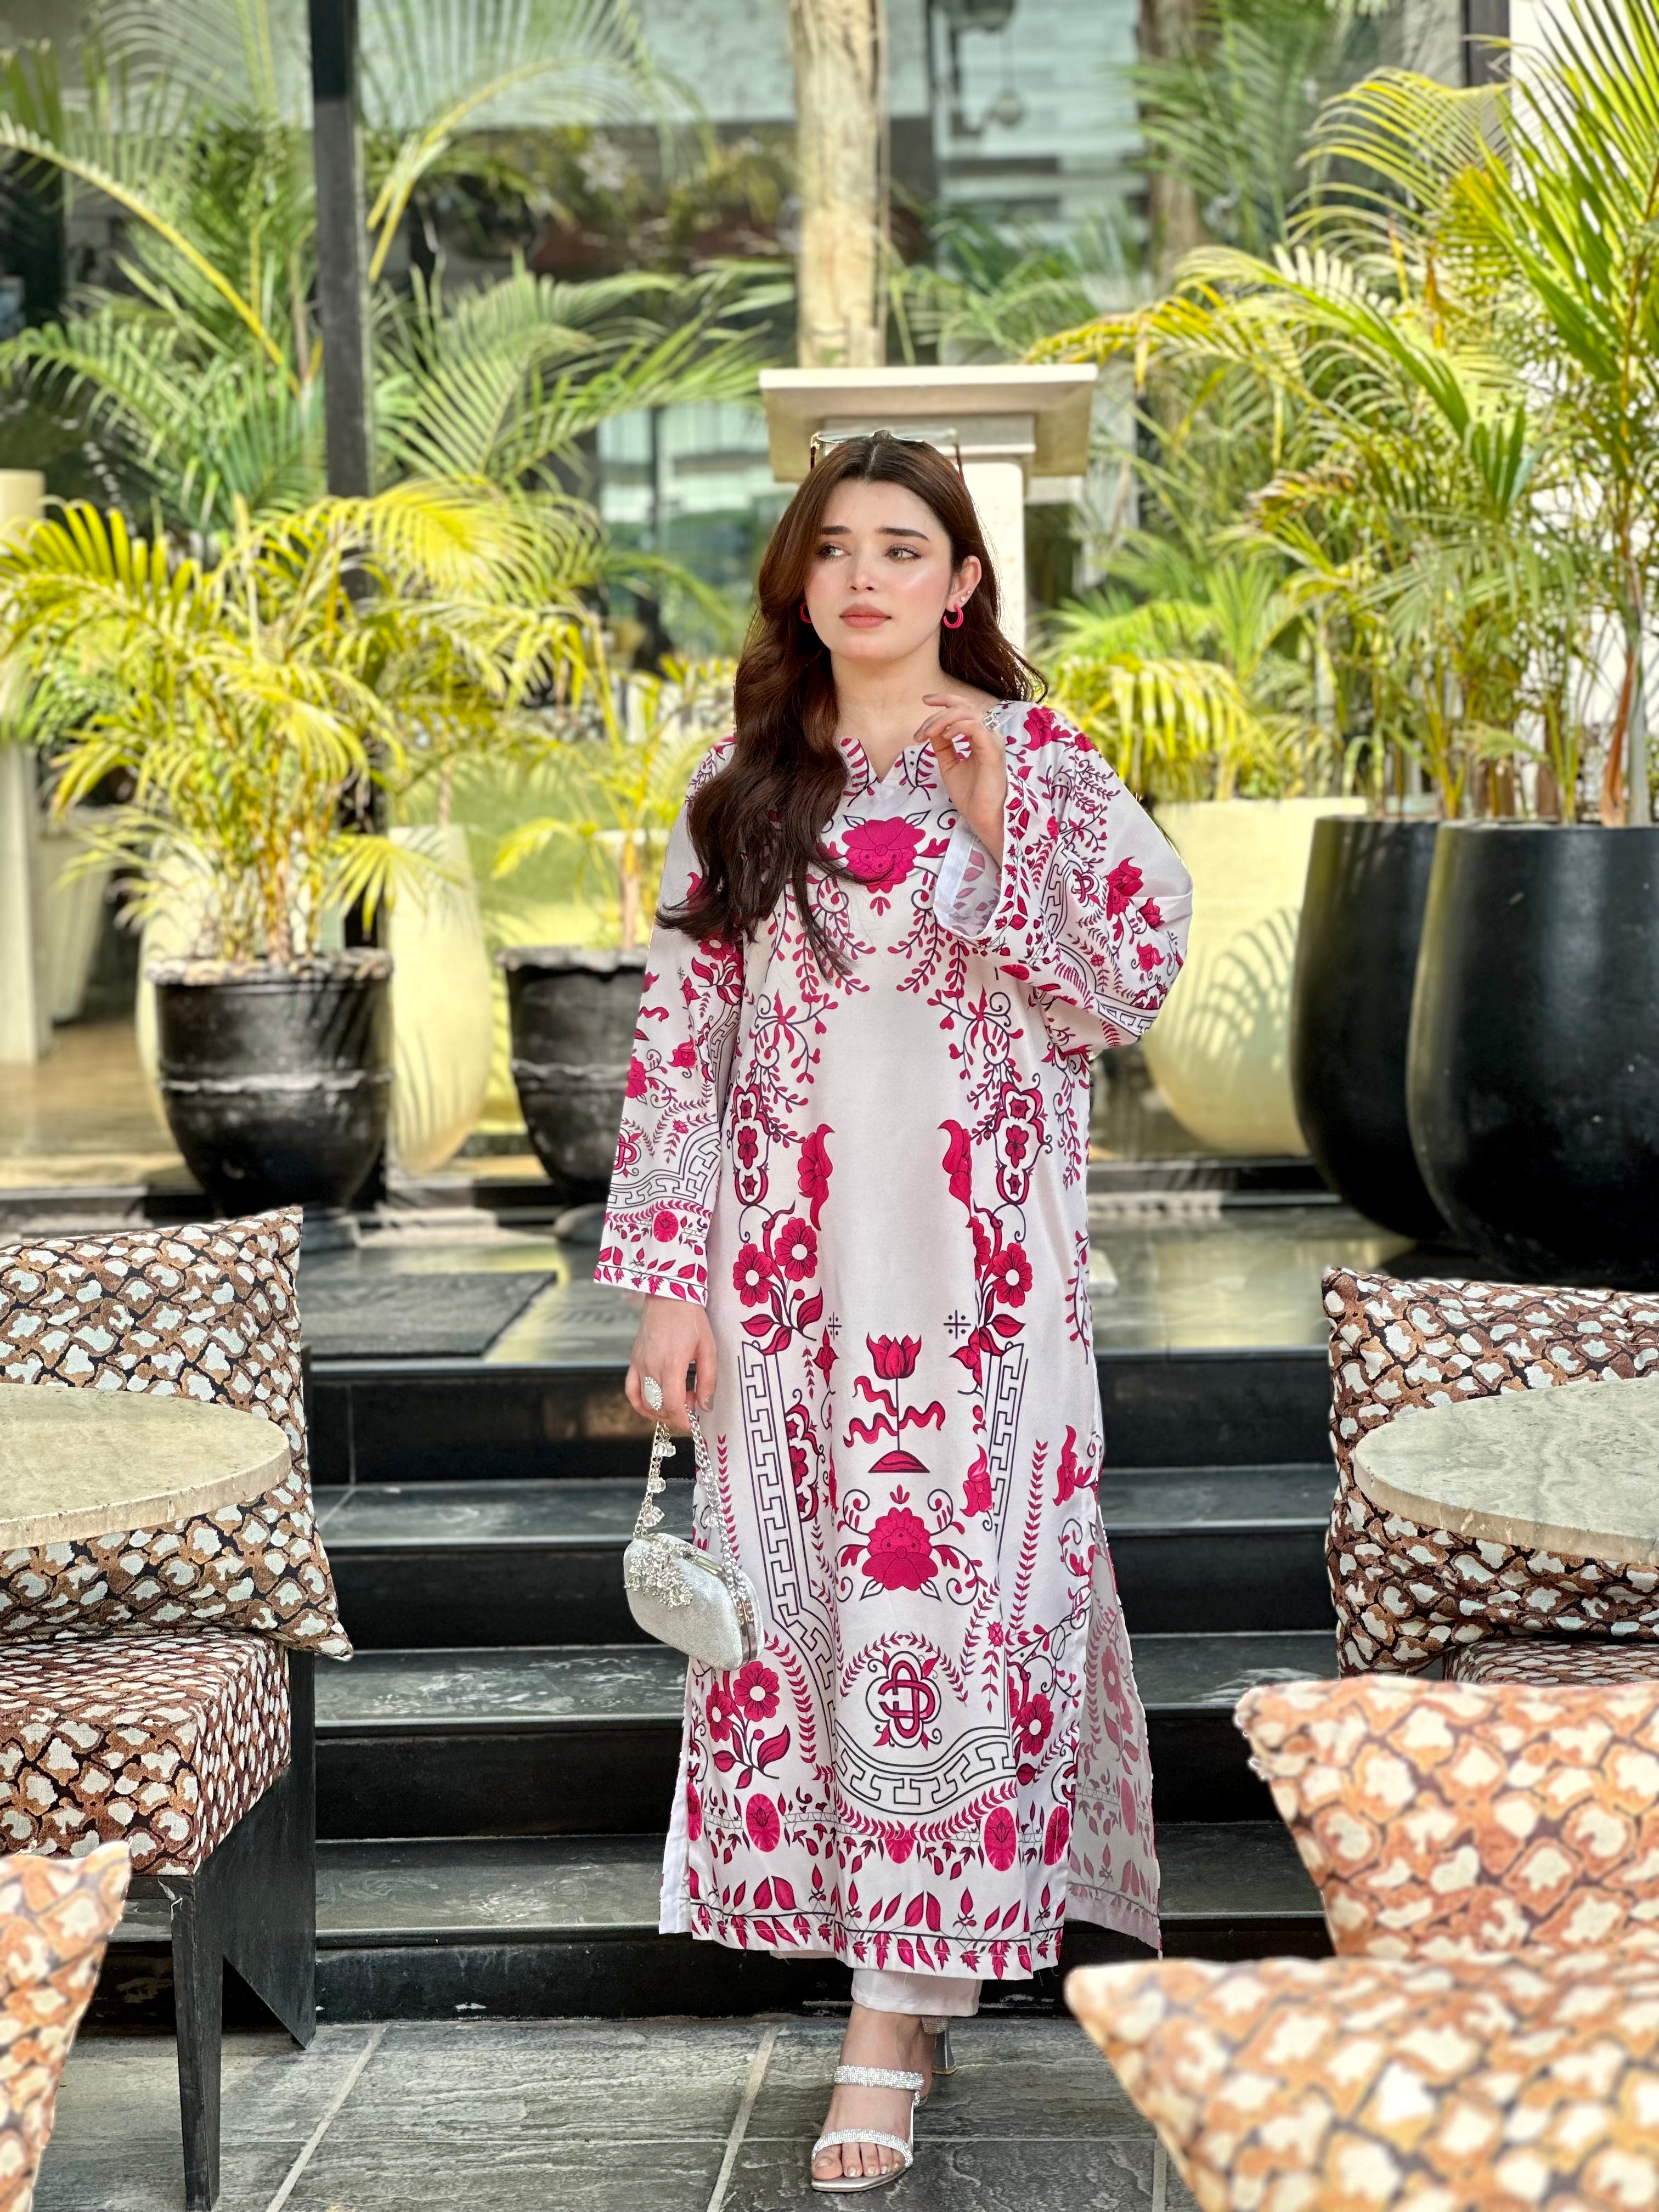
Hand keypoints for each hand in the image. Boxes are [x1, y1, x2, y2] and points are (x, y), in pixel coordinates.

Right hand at [625, 1293, 716, 1431]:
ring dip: (661, 1411)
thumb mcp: (708, 1348)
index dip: (684, 1421)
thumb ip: (708, 1380)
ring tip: (678, 1401)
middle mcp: (652, 1367)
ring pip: (645, 1402)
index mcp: (672, 1365)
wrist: (669, 1296)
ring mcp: (639, 1364)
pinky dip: (640, 1404)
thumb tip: (706, 1406)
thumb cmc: (691, 1319)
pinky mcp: (634, 1360)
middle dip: (677, 1415)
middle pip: (659, 1407)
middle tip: (692, 1402)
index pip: (673, 1406)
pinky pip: (631, 1390)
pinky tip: (652, 1406)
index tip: (694, 1425)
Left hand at [917, 692, 1005, 859]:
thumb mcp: (949, 765)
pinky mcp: (991, 750)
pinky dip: (956, 727)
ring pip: (968, 713)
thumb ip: (942, 746)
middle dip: (939, 710)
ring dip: (942, 720)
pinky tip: (943, 736)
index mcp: (981, 737)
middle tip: (920, 730)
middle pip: (965, 706)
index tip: (925, 701)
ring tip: (927, 734)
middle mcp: (989, 735)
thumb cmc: (970, 795)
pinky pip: (975, 727)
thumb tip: (931, 730)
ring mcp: (992, 741)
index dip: (945, 700)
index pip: (964, 708)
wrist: (983, 817)